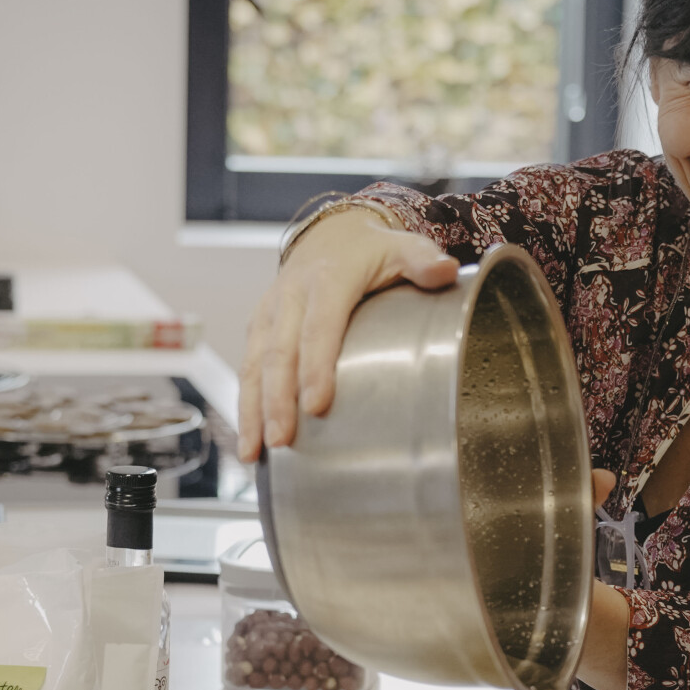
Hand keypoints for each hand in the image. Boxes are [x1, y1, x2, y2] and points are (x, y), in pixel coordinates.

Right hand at [238, 211, 457, 460]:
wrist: (331, 236)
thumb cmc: (370, 251)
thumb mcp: (401, 248)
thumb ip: (423, 261)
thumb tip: (445, 271)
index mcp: (327, 279)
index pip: (320, 328)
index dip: (316, 367)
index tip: (316, 406)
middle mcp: (290, 296)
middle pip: (279, 353)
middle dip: (277, 400)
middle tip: (282, 441)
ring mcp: (270, 313)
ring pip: (255, 365)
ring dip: (252, 410)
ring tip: (252, 453)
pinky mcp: (258, 328)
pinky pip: (248, 368)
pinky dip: (245, 405)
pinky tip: (250, 440)